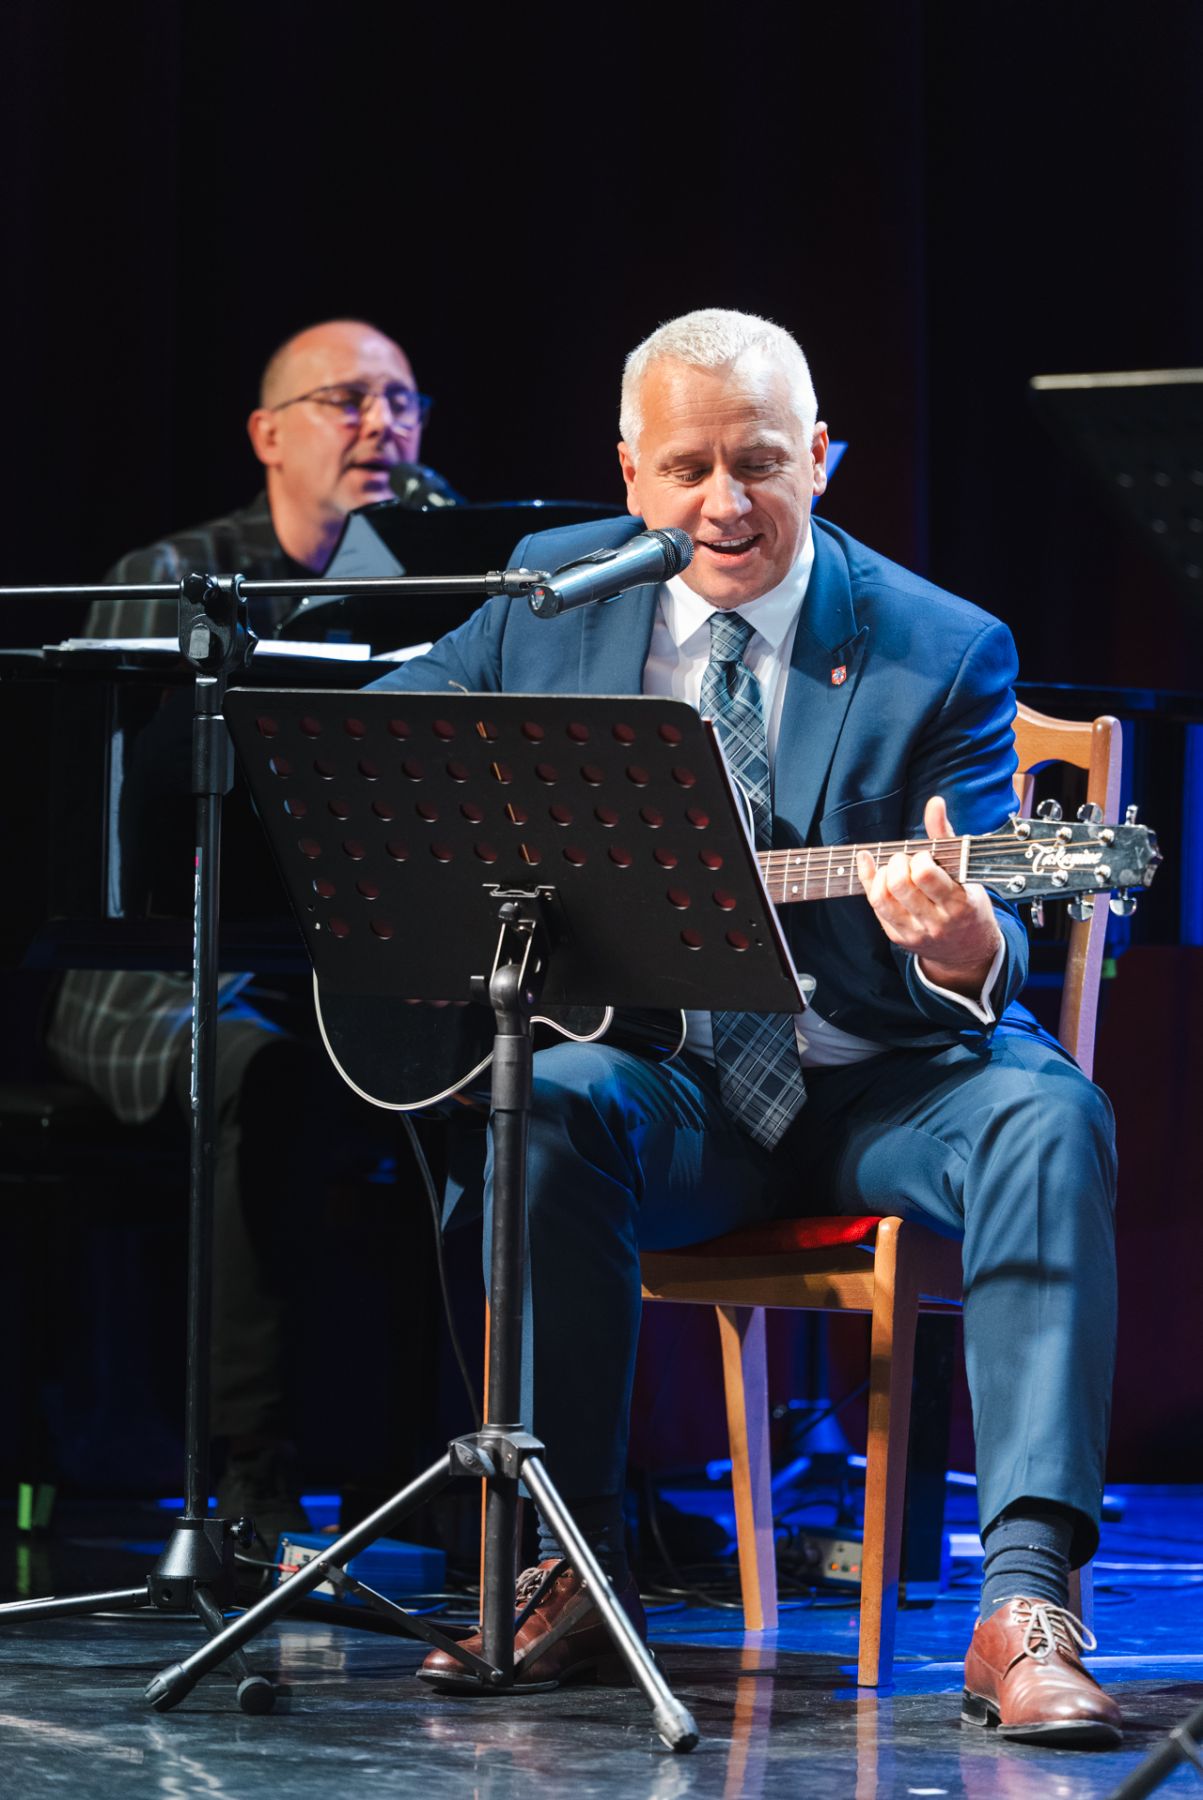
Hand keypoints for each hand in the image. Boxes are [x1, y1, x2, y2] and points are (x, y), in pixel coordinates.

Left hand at [855, 796, 1001, 999]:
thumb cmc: (968, 903)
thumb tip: (934, 802)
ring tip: (894, 868)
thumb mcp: (967, 873)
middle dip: (897, 863)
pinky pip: (874, 907)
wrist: (968, 951)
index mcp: (958, 904)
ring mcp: (914, 933)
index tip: (925, 857)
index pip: (925, 875)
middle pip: (899, 885)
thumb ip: (946, 837)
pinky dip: (869, 881)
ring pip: (881, 898)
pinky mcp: (898, 937)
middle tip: (907, 861)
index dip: (919, 859)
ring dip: (882, 874)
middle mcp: (935, 922)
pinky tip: (871, 865)